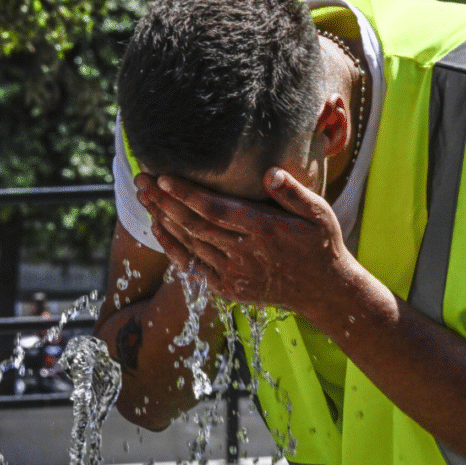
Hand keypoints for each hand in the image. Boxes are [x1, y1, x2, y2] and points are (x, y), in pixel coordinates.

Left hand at [135, 167, 349, 312]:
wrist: (324, 291)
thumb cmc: (320, 244)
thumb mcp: (319, 214)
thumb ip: (293, 192)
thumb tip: (269, 172)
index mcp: (266, 230)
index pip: (217, 210)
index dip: (186, 194)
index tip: (164, 177)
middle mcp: (246, 253)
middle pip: (194, 224)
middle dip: (163, 200)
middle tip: (142, 179)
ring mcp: (234, 273)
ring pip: (189, 243)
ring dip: (162, 218)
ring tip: (143, 196)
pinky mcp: (228, 288)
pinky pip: (192, 266)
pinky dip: (171, 247)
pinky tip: (158, 227)